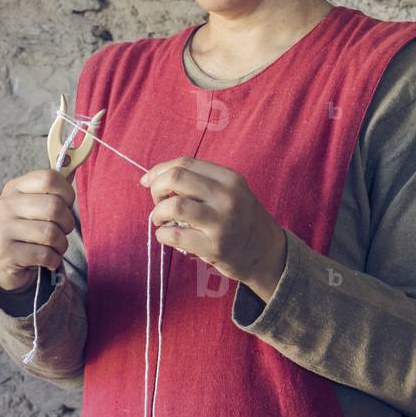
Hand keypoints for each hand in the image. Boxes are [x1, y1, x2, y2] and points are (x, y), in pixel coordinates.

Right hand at [0, 169, 75, 291]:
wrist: (10, 263)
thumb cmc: (32, 229)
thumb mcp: (40, 204)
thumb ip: (56, 185)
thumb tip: (74, 156)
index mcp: (15, 187)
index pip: (50, 178)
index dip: (67, 193)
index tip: (66, 205)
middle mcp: (5, 204)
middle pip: (54, 206)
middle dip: (67, 223)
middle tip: (61, 231)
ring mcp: (2, 228)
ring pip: (50, 233)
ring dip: (60, 244)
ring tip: (53, 246)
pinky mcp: (5, 253)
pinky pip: (44, 254)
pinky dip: (53, 260)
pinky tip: (47, 259)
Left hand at [140, 156, 286, 300]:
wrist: (266, 253)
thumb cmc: (241, 220)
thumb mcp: (231, 193)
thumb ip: (200, 183)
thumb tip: (153, 178)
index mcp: (230, 178)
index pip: (186, 163)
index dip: (160, 170)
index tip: (149, 181)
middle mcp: (227, 197)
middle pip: (177, 178)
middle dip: (156, 188)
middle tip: (157, 201)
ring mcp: (221, 222)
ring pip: (174, 206)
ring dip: (158, 212)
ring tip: (160, 220)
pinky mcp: (214, 247)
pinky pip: (174, 235)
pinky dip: (162, 235)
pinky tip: (167, 236)